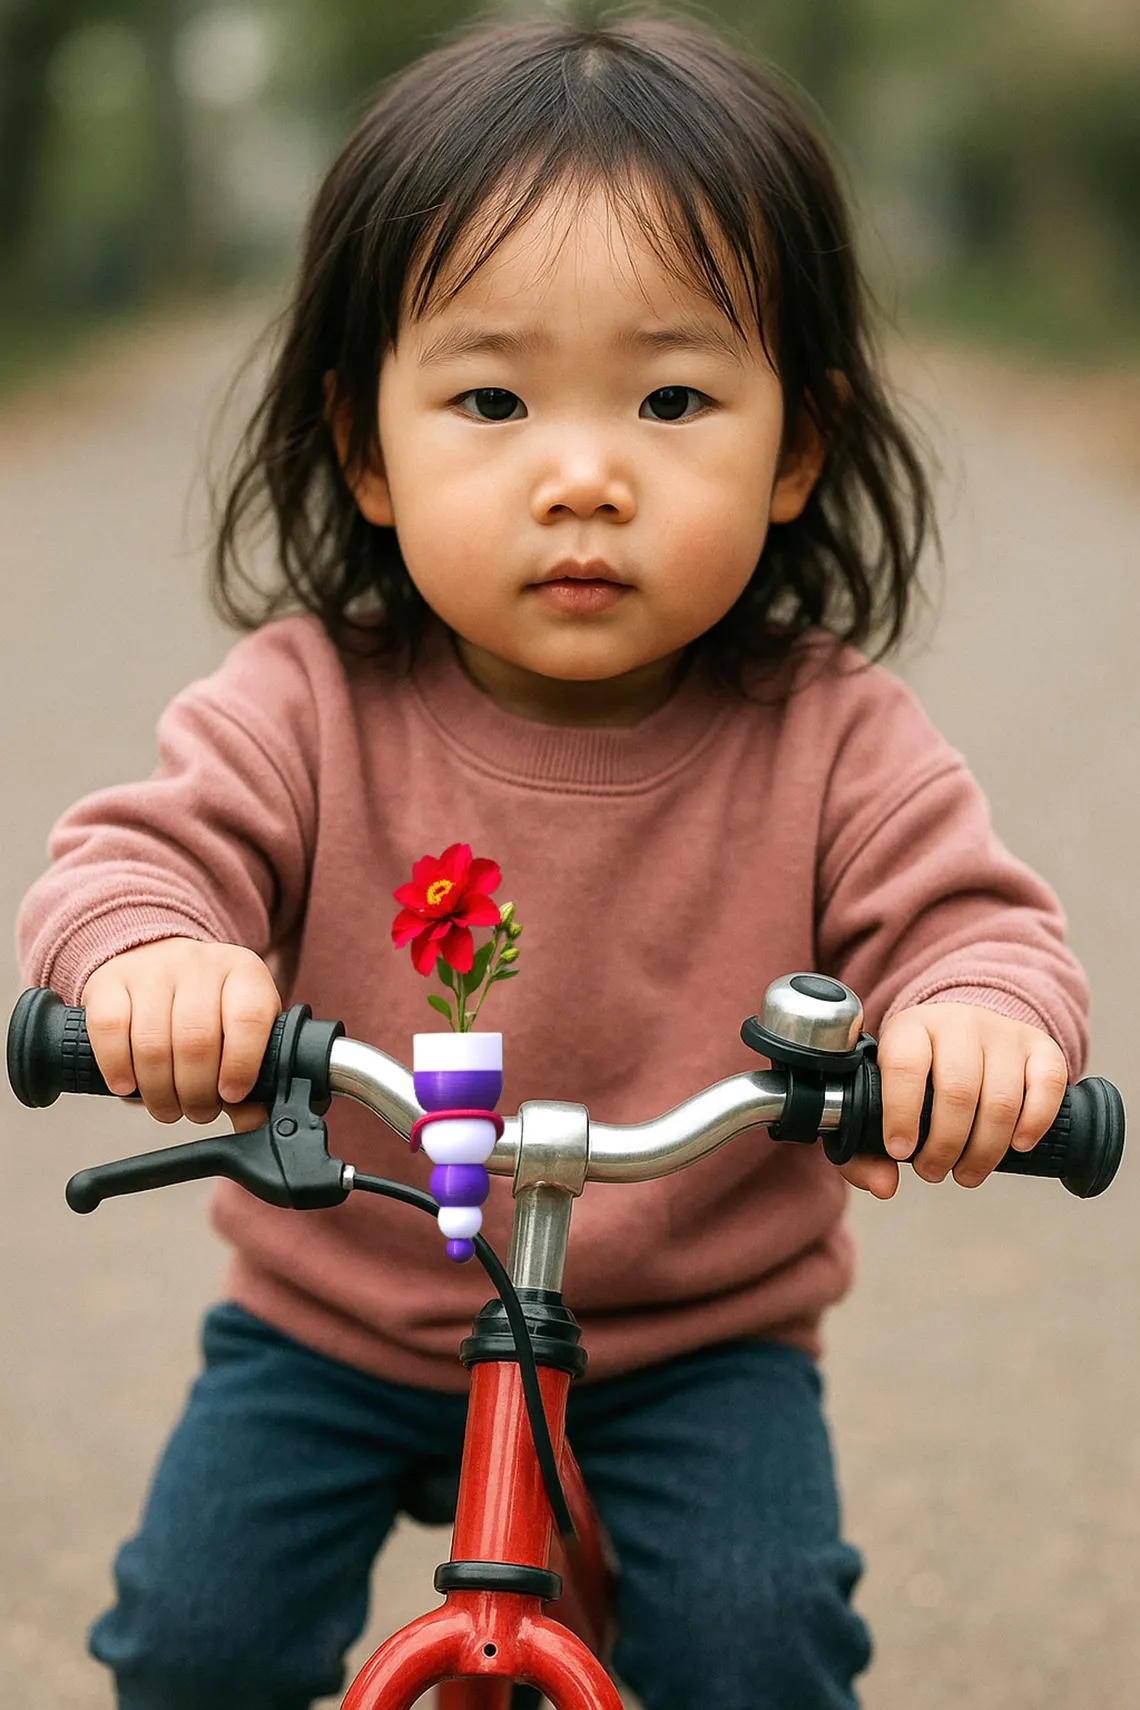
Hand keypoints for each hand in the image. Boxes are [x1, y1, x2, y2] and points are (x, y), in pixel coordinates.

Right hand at [82, 938, 280, 1125]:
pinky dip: (117, 1067)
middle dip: (196, 1092)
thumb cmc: (205, 1004)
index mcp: (243, 974)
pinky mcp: (108, 982)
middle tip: (197, 1111)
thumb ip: (253, 1074)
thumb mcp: (239, 1028)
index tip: (231, 1095)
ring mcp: (151, 970)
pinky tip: (127, 1086)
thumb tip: (253, 1118)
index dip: (241, 1064)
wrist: (154, 955)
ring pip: (153, 1042)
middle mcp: (198, 965)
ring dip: (159, 1090)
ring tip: (167, 1107)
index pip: (249, 1018)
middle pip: (196, 1039)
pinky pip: (109, 1029)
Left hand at [838, 1002, 1067, 1199]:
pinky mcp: (1040, 1046)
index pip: (905, 1065)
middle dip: (945, 1146)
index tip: (901, 1151)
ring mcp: (1003, 1033)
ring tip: (968, 1172)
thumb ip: (866, 1147)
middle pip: (958, 1090)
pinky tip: (1017, 1145)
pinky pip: (1047, 1085)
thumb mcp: (881, 1093)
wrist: (962, 1030)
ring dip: (985, 1150)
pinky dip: (1035, 1123)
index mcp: (911, 1028)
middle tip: (933, 1171)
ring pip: (1001, 1099)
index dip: (901, 1113)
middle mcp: (958, 1023)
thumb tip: (883, 1185)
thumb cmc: (917, 1074)